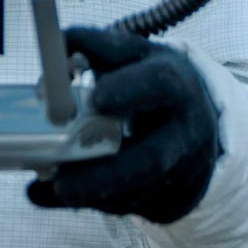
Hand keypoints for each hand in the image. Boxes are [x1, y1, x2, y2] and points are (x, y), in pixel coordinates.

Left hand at [26, 26, 221, 223]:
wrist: (197, 123)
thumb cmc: (152, 85)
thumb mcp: (134, 58)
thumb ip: (96, 47)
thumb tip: (58, 41)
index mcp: (174, 85)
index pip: (157, 85)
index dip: (128, 90)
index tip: (96, 97)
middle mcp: (183, 133)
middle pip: (151, 161)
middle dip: (106, 173)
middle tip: (63, 177)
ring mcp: (178, 172)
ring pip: (136, 193)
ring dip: (92, 193)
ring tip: (54, 188)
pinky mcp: (166, 199)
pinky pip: (127, 206)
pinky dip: (87, 202)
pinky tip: (50, 196)